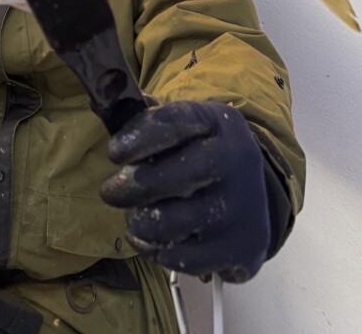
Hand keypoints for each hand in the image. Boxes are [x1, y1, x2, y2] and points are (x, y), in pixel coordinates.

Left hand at [100, 101, 270, 281]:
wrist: (254, 197)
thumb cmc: (205, 154)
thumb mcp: (189, 127)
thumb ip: (150, 118)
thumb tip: (107, 104)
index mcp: (221, 122)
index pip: (175, 122)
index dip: (138, 136)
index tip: (114, 151)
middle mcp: (236, 160)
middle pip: (170, 177)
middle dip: (130, 187)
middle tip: (110, 191)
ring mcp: (240, 207)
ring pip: (169, 223)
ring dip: (139, 222)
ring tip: (135, 215)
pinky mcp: (240, 248)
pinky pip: (180, 257)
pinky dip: (155, 250)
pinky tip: (150, 239)